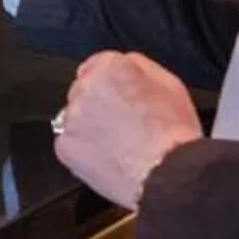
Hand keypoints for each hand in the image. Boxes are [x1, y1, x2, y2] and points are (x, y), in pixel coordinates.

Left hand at [55, 52, 203, 210]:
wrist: (168, 175)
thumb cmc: (174, 132)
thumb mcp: (171, 84)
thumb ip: (140, 66)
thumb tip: (126, 64)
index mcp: (109, 68)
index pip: (97, 65)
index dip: (113, 83)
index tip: (122, 96)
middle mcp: (84, 89)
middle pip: (84, 90)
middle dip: (99, 102)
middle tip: (124, 123)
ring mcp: (71, 119)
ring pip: (76, 117)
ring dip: (91, 125)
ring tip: (119, 144)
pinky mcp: (65, 148)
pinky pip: (70, 143)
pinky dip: (85, 150)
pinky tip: (109, 158)